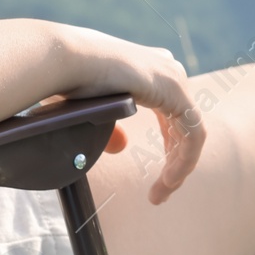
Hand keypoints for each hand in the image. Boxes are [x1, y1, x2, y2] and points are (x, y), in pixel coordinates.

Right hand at [57, 26, 205, 203]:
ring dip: (179, 168)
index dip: (169, 148)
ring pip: (191, 134)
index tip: (158, 179)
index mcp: (150, 71)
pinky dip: (184, 161)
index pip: (171, 117)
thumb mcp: (92, 111)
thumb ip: (112, 129)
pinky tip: (169, 181)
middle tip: (161, 192)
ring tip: (162, 194)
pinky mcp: (176, 92)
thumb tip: (122, 148)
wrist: (61, 60)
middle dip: (175, 161)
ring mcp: (175, 79)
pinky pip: (193, 135)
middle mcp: (167, 71)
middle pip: (183, 126)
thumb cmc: (65, 80)